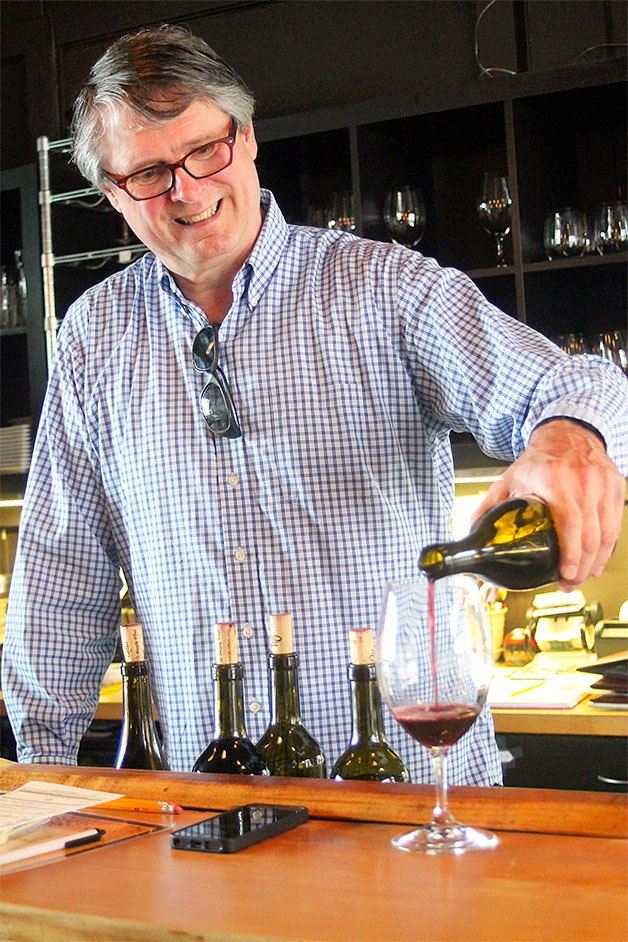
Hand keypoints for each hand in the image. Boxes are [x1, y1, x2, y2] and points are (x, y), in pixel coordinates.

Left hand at [472, 419, 625, 590]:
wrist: (567, 434)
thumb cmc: (539, 460)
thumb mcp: (510, 479)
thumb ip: (489, 506)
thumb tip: (471, 532)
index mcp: (553, 479)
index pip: (569, 521)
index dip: (570, 553)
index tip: (564, 573)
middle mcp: (582, 480)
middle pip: (590, 535)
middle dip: (581, 567)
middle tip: (568, 583)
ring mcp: (602, 484)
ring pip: (606, 534)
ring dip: (595, 562)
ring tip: (581, 577)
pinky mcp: (615, 487)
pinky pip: (615, 525)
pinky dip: (607, 548)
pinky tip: (596, 560)